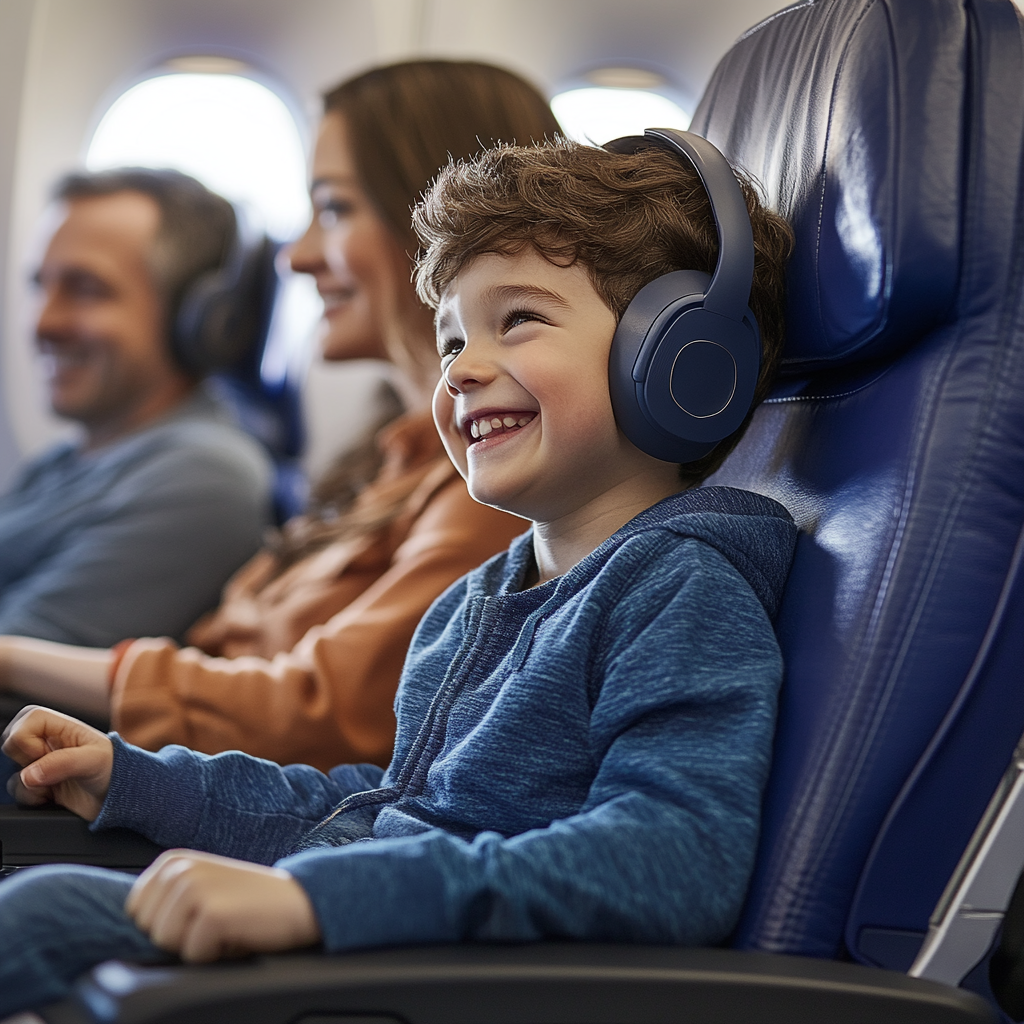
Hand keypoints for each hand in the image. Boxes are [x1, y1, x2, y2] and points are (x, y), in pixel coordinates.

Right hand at [0, 705, 112, 819]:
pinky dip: (31, 797)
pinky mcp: (40, 786)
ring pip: (12, 771)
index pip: (27, 720)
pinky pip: (18, 790)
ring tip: (56, 785)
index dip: (27, 738)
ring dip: (30, 784)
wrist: (121, 798)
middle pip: (12, 744)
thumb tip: (28, 775)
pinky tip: (51, 797)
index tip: (43, 753)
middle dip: (26, 761)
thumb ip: (61, 763)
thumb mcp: (94, 760)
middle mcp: (48, 743)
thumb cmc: (116, 769)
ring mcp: (43, 766)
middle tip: (52, 769)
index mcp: (62, 726)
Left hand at [126, 850, 321, 962]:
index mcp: (173, 860)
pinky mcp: (212, 913)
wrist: (298, 900)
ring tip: (224, 926)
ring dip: (196, 945)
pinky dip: (215, 953)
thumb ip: (166, 897)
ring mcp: (195, 888)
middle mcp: (180, 868)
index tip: (197, 913)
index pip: (135, 911)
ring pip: (166, 943)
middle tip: (214, 920)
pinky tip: (236, 933)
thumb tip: (129, 923)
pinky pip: (192, 954)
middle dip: (180, 936)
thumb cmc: (248, 901)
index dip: (166, 923)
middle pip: (148, 930)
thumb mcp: (200, 887)